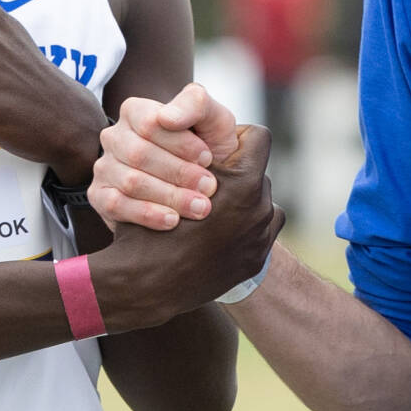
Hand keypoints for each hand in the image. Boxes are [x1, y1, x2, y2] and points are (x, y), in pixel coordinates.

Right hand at [90, 124, 283, 326]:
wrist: (148, 286)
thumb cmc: (149, 225)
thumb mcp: (161, 176)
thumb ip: (187, 148)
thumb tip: (188, 125)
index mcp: (243, 183)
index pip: (257, 136)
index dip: (235, 138)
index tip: (215, 150)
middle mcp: (261, 208)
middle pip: (256, 172)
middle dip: (234, 175)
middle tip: (208, 184)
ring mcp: (262, 237)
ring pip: (259, 201)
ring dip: (239, 202)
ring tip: (211, 210)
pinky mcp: (256, 259)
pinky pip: (261, 229)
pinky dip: (243, 228)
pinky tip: (218, 232)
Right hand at [91, 84, 244, 230]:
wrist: (203, 187)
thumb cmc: (207, 150)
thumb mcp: (213, 119)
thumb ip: (195, 104)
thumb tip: (167, 117)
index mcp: (135, 111)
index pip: (150, 123)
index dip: (181, 143)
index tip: (208, 158)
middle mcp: (114, 136)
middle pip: (140, 154)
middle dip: (180, 173)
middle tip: (209, 188)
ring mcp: (104, 167)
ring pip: (131, 182)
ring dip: (170, 196)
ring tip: (199, 207)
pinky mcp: (99, 196)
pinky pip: (117, 205)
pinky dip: (148, 214)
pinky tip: (173, 220)